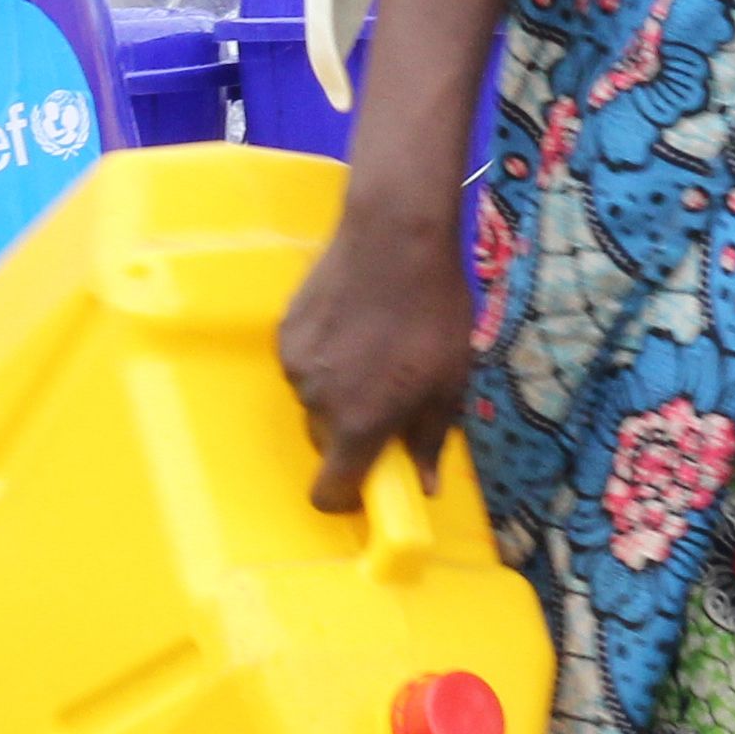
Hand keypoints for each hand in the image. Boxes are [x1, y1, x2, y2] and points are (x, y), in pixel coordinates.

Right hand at [281, 176, 477, 506]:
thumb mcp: (450, 380)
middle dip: (354, 434)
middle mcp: (318, 403)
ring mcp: (295, 366)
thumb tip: (426, 485)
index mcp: (360, 423)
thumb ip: (431, 438)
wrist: (394, 236)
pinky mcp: (284, 332)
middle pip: (327, 444)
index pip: (330, 492)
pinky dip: (324, 360)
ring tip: (375, 349)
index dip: (348, 497)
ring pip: (315, 402)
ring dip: (339, 393)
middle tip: (390, 397)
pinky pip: (303, 366)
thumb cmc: (432, 312)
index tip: (371, 482)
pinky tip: (353, 325)